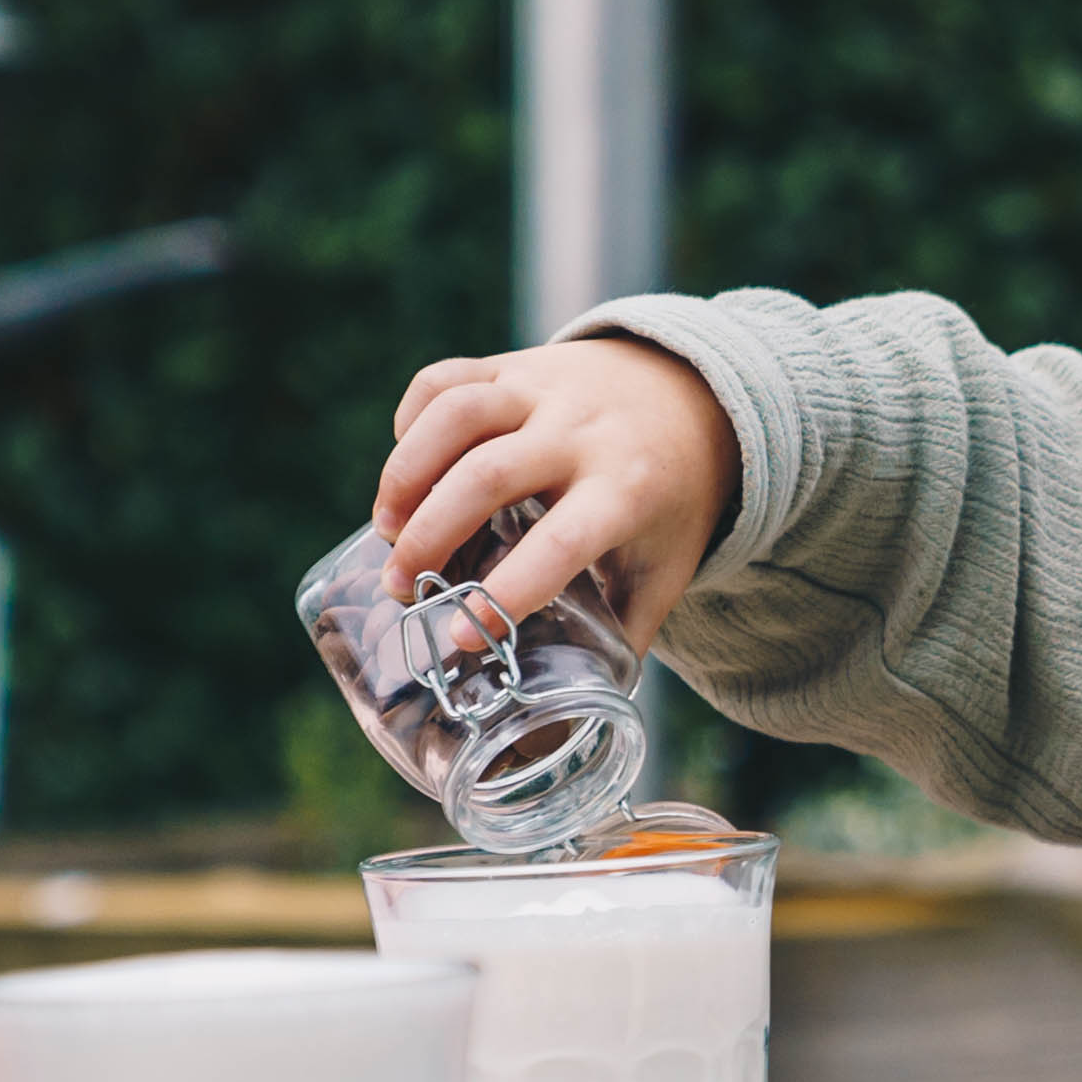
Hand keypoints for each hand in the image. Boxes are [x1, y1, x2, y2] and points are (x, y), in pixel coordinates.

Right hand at [374, 337, 743, 650]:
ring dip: (405, 474)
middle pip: (488, 474)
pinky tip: (405, 472)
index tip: (461, 638)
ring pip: (457, 414)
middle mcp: (582, 431)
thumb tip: (567, 716)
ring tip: (387, 531)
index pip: (561, 542)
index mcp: (626, 490)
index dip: (507, 592)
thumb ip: (621, 633)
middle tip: (400, 587)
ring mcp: (543, 388)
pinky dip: (409, 423)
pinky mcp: (511, 365)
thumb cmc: (669, 501)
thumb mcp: (663, 568)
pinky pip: (443, 381)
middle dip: (430, 535)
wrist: (694, 396)